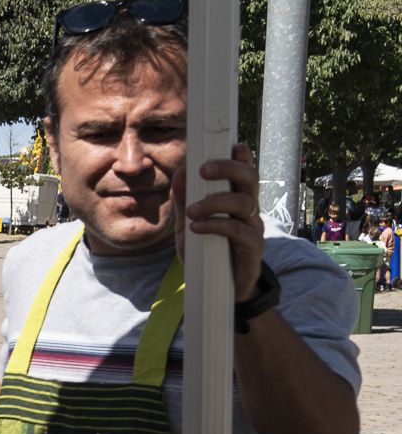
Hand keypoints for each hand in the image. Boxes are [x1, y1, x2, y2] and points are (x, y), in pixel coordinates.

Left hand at [184, 142, 265, 302]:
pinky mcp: (252, 247)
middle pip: (249, 179)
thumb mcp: (189, 224)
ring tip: (192, 211)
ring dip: (215, 202)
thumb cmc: (207, 252)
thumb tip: (181, 172)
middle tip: (203, 170)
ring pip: (244, 202)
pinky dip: (216, 225)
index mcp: (236, 199)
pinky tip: (198, 228)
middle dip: (228, 169)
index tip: (230, 143)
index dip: (241, 156)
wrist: (219, 289)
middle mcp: (249, 209)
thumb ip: (185, 200)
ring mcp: (253, 227)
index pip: (244, 172)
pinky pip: (238, 230)